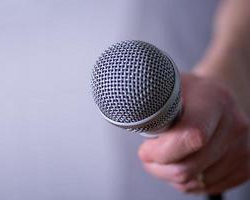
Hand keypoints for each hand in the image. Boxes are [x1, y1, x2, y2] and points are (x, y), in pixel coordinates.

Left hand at [138, 73, 249, 193]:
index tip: (145, 150)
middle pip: (188, 168)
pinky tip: (183, 161)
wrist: (215, 96)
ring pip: (193, 183)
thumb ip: (151, 102)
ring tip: (165, 155)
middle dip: (157, 167)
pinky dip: (187, 180)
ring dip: (170, 174)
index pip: (191, 137)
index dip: (161, 151)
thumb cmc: (188, 93)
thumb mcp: (168, 86)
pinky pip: (206, 188)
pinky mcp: (244, 166)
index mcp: (213, 100)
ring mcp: (242, 148)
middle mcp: (233, 125)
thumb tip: (128, 118)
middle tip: (148, 155)